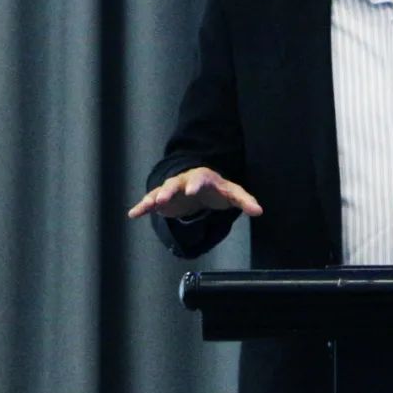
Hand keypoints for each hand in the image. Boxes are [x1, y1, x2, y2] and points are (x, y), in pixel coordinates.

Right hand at [127, 167, 262, 219]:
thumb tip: (259, 211)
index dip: (197, 183)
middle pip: (177, 183)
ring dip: (155, 197)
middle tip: (164, 198)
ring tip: (148, 205)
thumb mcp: (232, 194)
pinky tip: (133, 214)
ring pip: (162, 191)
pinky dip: (142, 207)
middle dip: (170, 189)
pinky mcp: (163, 200)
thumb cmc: (217, 190)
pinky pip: (151, 202)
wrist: (200, 188)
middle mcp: (185, 181)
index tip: (193, 189)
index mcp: (203, 178)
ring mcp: (172, 190)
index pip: (201, 178)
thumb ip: (245, 201)